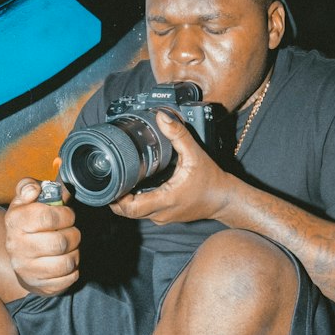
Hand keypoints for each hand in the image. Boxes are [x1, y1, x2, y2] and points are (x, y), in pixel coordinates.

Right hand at [4, 178, 80, 295]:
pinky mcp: (39, 285)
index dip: (65, 214)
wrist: (20, 255)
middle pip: (60, 242)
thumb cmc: (28, 223)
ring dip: (75, 252)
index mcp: (15, 221)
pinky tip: (65, 260)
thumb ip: (29, 186)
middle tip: (71, 231)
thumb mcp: (25, 200)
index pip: (47, 217)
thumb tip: (34, 189)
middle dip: (73, 234)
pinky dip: (74, 269)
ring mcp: (27, 269)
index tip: (67, 215)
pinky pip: (69, 278)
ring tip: (69, 246)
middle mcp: (17, 247)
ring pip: (67, 262)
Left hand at [111, 111, 231, 224]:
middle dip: (116, 197)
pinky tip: (137, 186)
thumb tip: (162, 117)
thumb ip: (178, 134)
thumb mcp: (195, 154)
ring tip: (122, 180)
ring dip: (126, 200)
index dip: (115, 198)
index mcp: (165, 199)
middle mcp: (161, 213)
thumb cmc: (211, 180)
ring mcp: (163, 217)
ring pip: (135, 213)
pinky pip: (145, 212)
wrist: (225, 199)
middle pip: (128, 212)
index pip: (130, 208)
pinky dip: (137, 201)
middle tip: (111, 179)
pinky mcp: (165, 217)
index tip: (109, 184)